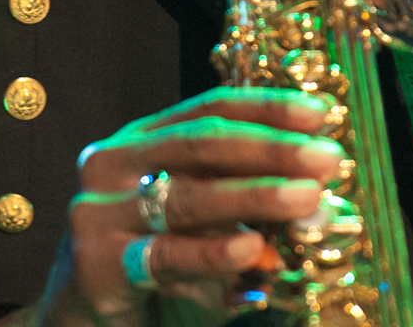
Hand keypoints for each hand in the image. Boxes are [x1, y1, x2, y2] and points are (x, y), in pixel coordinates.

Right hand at [40, 88, 342, 326]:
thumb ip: (249, 211)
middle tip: (326, 158)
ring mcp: (100, 209)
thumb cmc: (154, 270)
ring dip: (255, 196)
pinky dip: (212, 252)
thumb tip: (322, 200)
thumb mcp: (204, 228)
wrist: (86, 326)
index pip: (210, 109)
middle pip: (202, 144)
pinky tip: (252, 248)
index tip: (320, 115)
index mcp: (144, 140)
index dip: (266, 108)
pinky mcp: (96, 261)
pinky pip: (165, 255)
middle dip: (271, 148)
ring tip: (307, 196)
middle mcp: (115, 162)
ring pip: (188, 196)